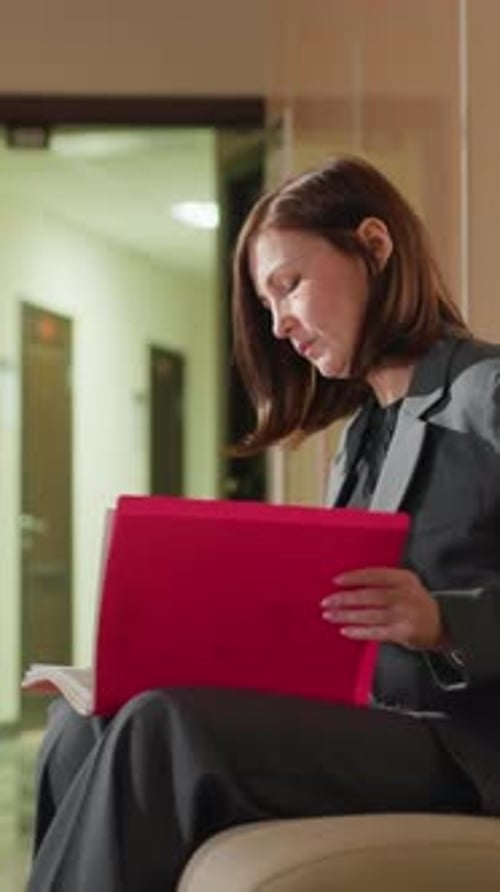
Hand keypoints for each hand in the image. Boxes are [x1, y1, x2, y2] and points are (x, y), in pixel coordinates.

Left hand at [321, 567, 444, 649]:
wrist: (443, 623)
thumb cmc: (416, 601)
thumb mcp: (406, 583)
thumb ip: (384, 580)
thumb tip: (350, 582)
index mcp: (404, 579)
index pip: (375, 575)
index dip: (354, 577)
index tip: (337, 581)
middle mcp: (405, 595)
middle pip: (370, 596)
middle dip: (345, 599)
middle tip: (327, 601)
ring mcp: (405, 615)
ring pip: (370, 615)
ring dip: (347, 616)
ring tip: (330, 616)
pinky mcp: (403, 633)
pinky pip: (376, 632)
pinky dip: (359, 631)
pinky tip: (346, 630)